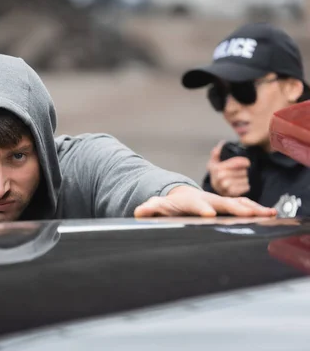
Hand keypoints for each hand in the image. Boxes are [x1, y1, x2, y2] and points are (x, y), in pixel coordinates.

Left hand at [134, 185, 276, 217]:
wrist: (181, 196)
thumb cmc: (170, 205)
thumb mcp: (159, 206)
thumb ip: (151, 208)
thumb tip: (139, 210)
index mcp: (190, 200)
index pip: (195, 204)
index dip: (202, 208)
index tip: (209, 214)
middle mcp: (208, 198)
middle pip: (223, 203)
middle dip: (236, 208)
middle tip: (249, 214)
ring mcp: (220, 201)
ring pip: (237, 203)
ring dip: (252, 208)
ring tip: (267, 213)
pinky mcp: (229, 205)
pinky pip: (244, 206)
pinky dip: (257, 209)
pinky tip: (271, 214)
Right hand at [207, 141, 250, 196]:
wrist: (215, 188)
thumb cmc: (217, 173)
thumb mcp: (214, 161)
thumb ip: (217, 152)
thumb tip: (223, 143)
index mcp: (216, 167)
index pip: (237, 162)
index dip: (244, 161)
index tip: (247, 162)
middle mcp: (219, 176)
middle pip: (242, 171)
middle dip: (244, 170)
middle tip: (241, 172)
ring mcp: (225, 186)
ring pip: (245, 178)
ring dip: (245, 178)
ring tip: (240, 178)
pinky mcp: (231, 193)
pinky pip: (246, 187)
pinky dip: (245, 186)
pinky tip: (240, 185)